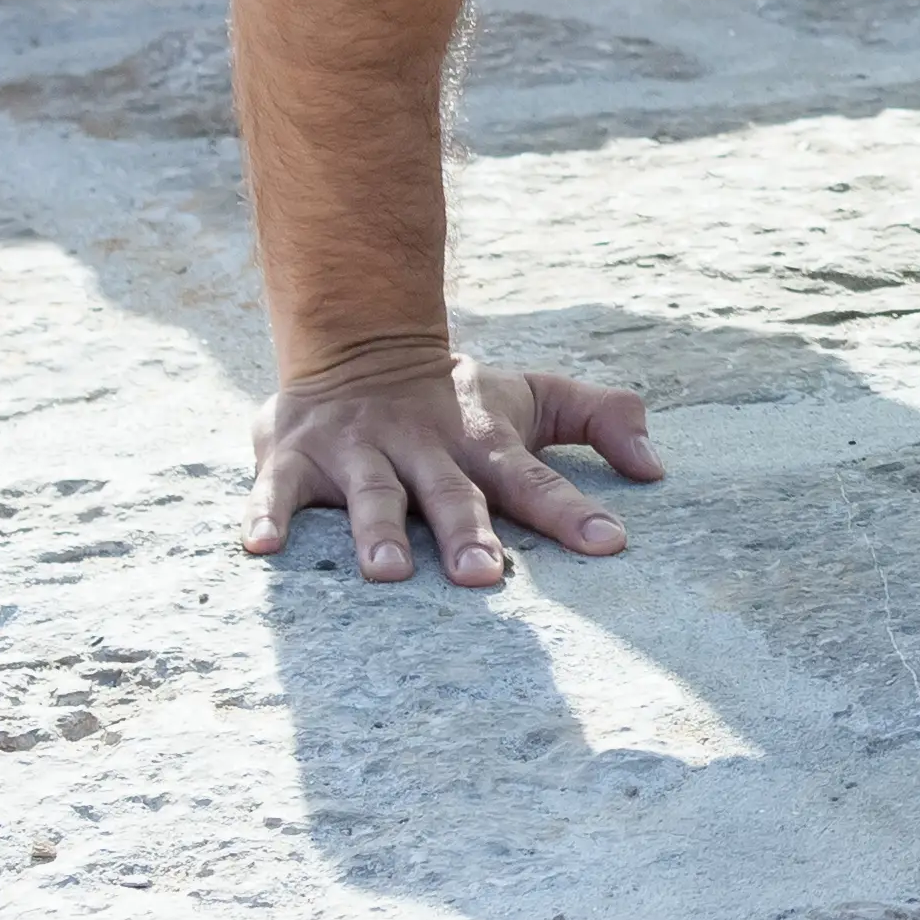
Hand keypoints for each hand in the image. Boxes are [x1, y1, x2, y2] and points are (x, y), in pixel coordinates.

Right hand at [248, 338, 661, 586]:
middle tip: (485, 577)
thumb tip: (657, 467)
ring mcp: (358, 452)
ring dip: (377, 534)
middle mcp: (422, 447)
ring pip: (371, 495)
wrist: (358, 342)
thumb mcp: (537, 397)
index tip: (609, 543)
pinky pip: (279, 490)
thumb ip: (603, 418)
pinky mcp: (295, 457)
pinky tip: (262, 547)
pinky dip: (268, 515)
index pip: (536, 479)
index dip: (572, 511)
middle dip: (467, 533)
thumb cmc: (459, 397)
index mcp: (482, 442)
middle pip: (450, 493)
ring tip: (389, 574)